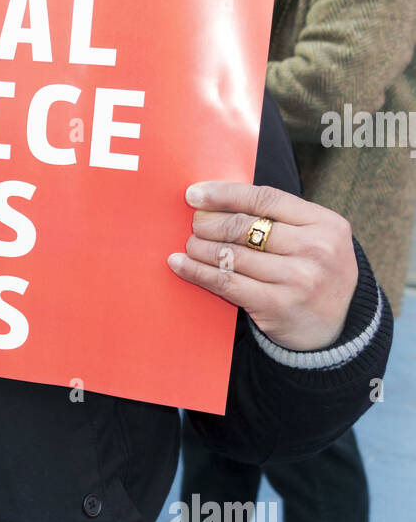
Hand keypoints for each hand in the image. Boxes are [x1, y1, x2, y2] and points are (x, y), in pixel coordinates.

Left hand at [168, 182, 357, 350]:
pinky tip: (180, 264)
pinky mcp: (276, 305)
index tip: (195, 193)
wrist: (341, 328)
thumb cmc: (318, 274)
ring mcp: (297, 279)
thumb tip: (221, 200)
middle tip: (194, 224)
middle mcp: (314, 249)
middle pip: (245, 227)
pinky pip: (226, 282)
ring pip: (232, 255)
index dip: (225, 193)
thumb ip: (283, 219)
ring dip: (201, 248)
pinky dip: (197, 271)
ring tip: (190, 244)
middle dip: (210, 223)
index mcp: (325, 223)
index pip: (265, 198)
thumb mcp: (317, 239)